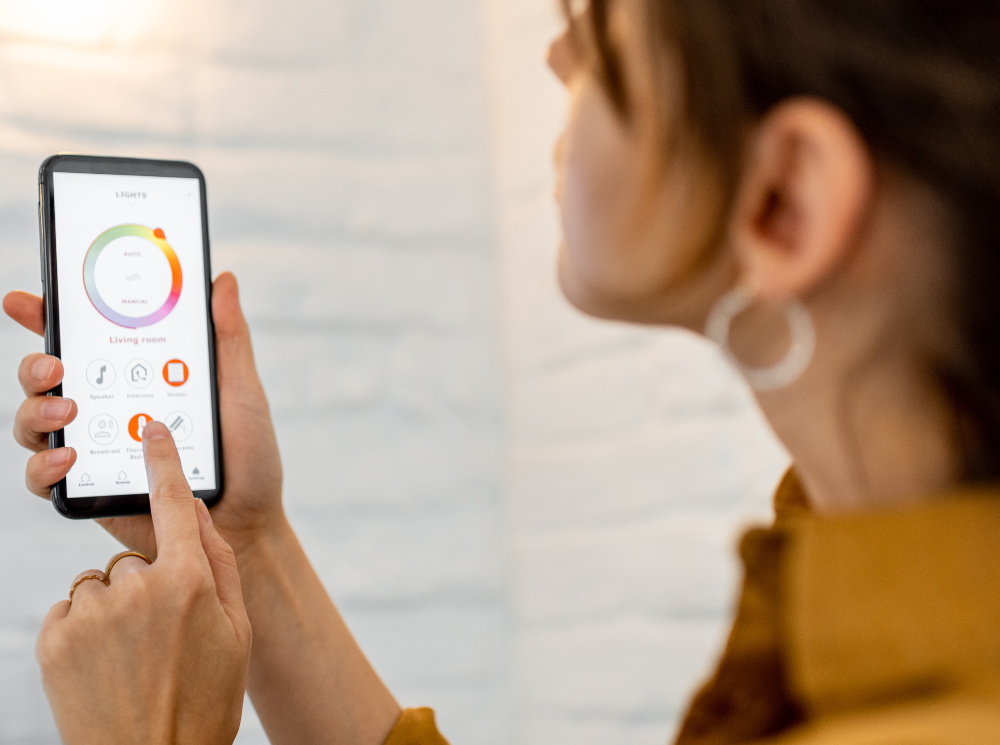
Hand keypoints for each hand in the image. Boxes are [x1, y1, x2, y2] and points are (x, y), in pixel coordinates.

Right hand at [3, 272, 284, 558]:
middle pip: (46, 377)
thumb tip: (221, 279)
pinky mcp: (89, 491)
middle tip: (55, 363)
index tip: (27, 300)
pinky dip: (44, 465)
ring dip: (36, 410)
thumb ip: (228, 339)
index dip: (48, 317)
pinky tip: (68, 458)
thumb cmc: (249, 457)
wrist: (249, 524)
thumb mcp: (241, 391)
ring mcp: (95, 448)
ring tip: (68, 412)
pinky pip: (44, 477)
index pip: (85, 341)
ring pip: (35, 422)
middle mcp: (108, 408)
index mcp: (138, 377)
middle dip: (36, 363)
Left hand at [37, 421, 251, 744]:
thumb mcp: (234, 630)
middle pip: (137, 557)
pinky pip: (75, 608)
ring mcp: (93, 613)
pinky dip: (88, 629)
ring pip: (103, 583)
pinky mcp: (58, 638)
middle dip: (149, 583)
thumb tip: (198, 515)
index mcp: (189, 583)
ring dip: (116, 607)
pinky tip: (106, 664)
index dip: (163, 461)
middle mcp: (138, 589)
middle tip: (163, 635)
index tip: (152, 429)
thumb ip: (218, 564)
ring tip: (133, 656)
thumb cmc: (204, 700)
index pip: (174, 503)